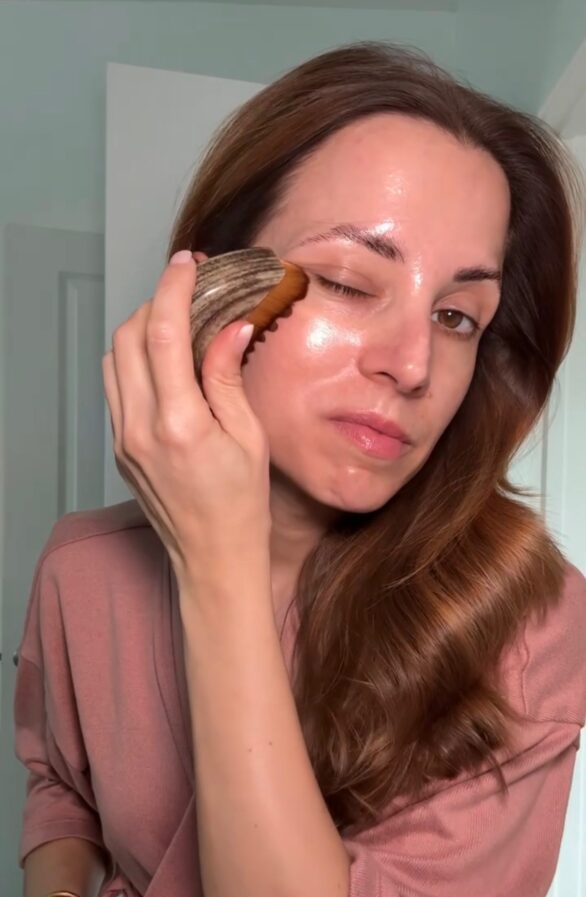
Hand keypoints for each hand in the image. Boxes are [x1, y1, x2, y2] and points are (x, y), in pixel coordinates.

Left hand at [103, 250, 270, 579]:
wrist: (213, 558)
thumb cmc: (241, 506)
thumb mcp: (249, 438)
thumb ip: (228, 377)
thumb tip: (229, 326)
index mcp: (179, 424)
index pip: (164, 335)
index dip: (174, 289)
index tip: (189, 265)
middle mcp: (140, 428)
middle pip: (129, 338)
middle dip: (156, 303)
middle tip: (189, 291)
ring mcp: (123, 439)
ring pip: (114, 360)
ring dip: (141, 331)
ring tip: (177, 324)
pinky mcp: (119, 448)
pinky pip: (116, 387)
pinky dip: (134, 361)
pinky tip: (165, 362)